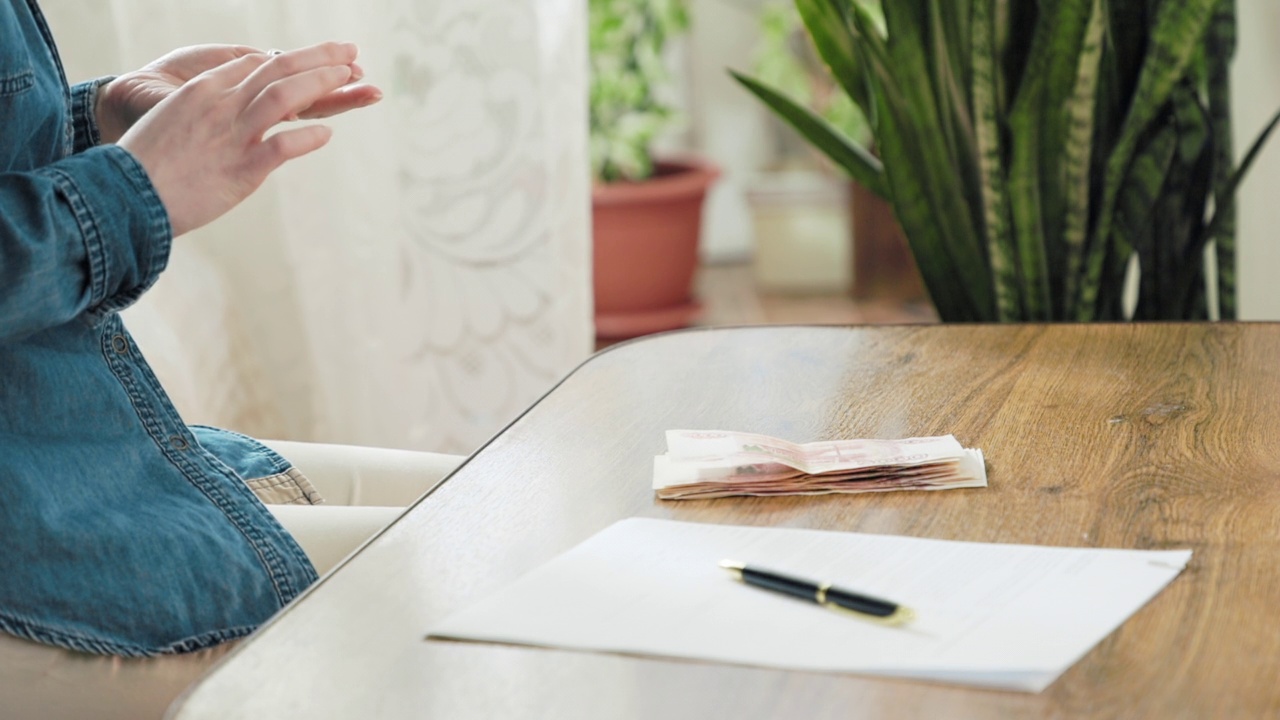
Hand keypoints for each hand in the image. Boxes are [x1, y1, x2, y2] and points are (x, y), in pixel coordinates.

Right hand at [117, 42, 381, 235]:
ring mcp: (231, 136)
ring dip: (321, 83)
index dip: (290, 61)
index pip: (255, 65)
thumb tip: (223, 111)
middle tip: (349, 53)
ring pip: (284, 97)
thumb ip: (199, 112)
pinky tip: (327, 135)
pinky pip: (282, 146)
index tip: (316, 61)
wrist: (123, 196)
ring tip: (350, 78)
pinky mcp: (240, 170)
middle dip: (317, 58)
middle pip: (277, 70)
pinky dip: (308, 138)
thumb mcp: (170, 123)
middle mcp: (220, 106)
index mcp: (203, 91)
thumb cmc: (143, 165)